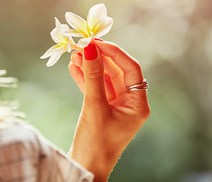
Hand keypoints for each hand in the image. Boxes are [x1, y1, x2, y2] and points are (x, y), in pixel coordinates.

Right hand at [68, 40, 149, 181]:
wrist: (85, 167)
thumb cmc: (95, 143)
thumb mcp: (94, 106)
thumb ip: (92, 76)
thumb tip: (89, 49)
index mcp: (138, 104)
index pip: (131, 69)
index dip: (114, 53)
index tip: (96, 42)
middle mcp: (129, 103)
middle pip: (116, 72)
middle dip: (98, 58)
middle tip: (82, 45)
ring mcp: (115, 106)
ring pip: (103, 79)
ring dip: (89, 66)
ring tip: (74, 54)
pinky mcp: (101, 109)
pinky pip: (95, 88)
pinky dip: (84, 78)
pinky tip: (74, 68)